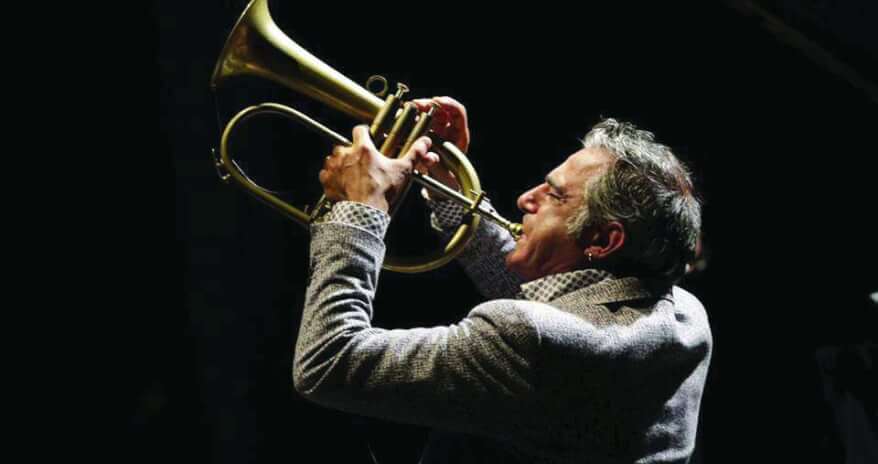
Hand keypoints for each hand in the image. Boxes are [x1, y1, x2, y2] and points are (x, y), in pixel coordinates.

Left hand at [319, 125, 436, 211]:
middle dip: (353, 152)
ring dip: (341, 164)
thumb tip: (425, 142)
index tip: (368, 138)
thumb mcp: (402, 171)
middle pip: (346, 145)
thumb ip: (414, 153)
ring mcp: (333, 166)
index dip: (364, 133)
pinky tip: (343, 183)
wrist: (363, 212)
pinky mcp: (326, 179)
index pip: (360, 130)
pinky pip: (326, 173)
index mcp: (363, 148)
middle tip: (363, 164)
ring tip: (353, 175)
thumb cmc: (382, 192)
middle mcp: (345, 154)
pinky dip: (333, 177)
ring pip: (335, 158)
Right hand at [410, 96, 469, 191]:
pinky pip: (419, 122)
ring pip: (429, 113)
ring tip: (405, 110)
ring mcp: (437, 130)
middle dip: (428, 104)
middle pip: (441, 109)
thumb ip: (435, 164)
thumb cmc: (446, 178)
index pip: (458, 112)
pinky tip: (401, 119)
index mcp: (458, 135)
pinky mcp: (426, 133)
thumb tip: (428, 157)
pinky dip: (410, 119)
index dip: (448, 104)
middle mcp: (449, 129)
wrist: (439, 184)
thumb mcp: (441, 172)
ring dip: (417, 110)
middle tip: (415, 105)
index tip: (436, 102)